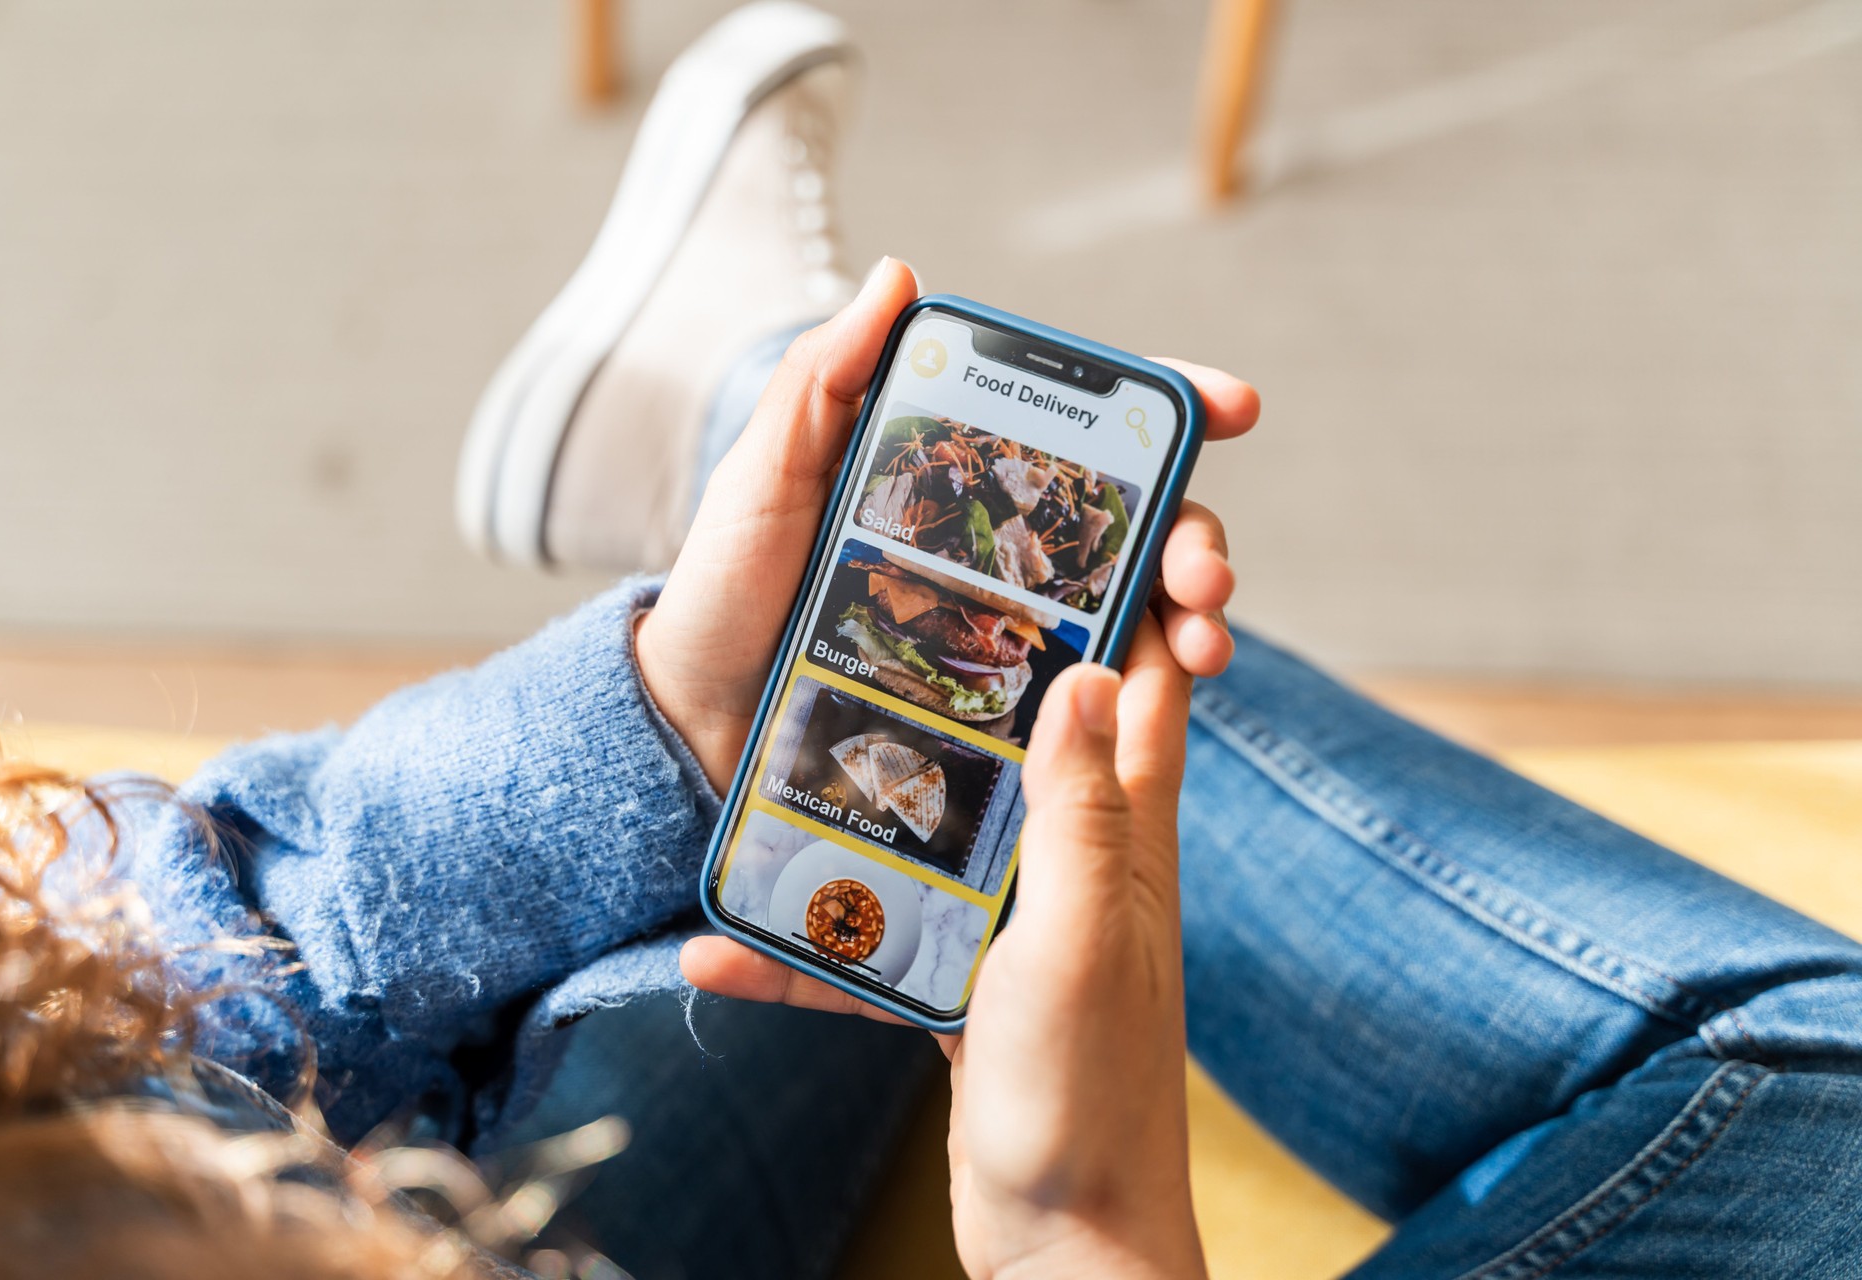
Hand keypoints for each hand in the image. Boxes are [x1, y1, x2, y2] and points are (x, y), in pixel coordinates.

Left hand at [635, 256, 1258, 787]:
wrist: (693, 721)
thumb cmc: (726, 589)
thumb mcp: (766, 476)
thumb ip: (823, 382)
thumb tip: (900, 275)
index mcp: (960, 476)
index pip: (1081, 434)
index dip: (1168, 411)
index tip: (1228, 407)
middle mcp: (1001, 548)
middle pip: (1133, 527)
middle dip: (1196, 537)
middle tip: (1208, 573)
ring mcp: (1007, 629)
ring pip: (1130, 612)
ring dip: (1189, 620)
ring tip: (1202, 645)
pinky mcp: (999, 708)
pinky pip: (1086, 700)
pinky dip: (1137, 697)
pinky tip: (1156, 704)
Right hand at [683, 618, 1204, 1278]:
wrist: (1066, 1246)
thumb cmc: (1091, 1096)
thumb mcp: (1080, 937)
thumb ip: (1080, 812)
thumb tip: (1084, 669)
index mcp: (1127, 834)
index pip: (1147, 680)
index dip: (1136, 595)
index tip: (1080, 521)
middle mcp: (1078, 861)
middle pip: (1031, 731)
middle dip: (973, 665)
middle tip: (884, 602)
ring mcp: (1016, 921)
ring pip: (938, 825)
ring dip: (862, 798)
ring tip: (776, 753)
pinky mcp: (964, 982)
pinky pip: (879, 937)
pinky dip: (812, 942)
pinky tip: (722, 953)